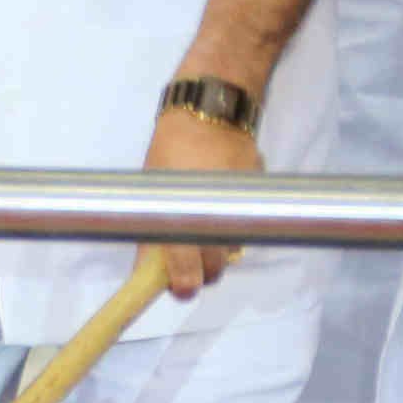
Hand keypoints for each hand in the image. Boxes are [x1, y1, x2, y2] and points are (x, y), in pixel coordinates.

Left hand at [143, 103, 258, 296]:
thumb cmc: (172, 149)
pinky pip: (243, 230)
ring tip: (204, 230)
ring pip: (229, 252)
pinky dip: (232, 230)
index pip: (182, 262)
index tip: (180, 290)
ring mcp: (236, 209)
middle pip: (212, 267)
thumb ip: (153, 228)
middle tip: (188, 263)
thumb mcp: (154, 187)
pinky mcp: (254, 200)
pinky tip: (222, 213)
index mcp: (179, 211)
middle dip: (201, 271)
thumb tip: (148, 266)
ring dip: (218, 252)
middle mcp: (211, 215)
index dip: (181, 282)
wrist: (211, 113)